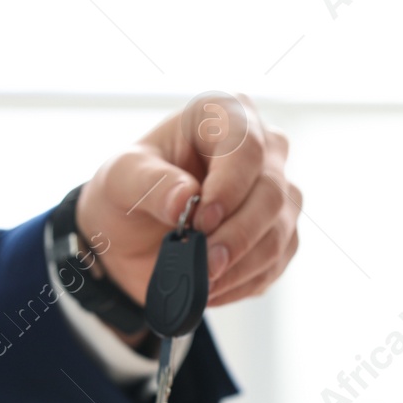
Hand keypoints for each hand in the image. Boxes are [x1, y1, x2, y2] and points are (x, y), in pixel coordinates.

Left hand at [75, 93, 301, 312]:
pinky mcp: (280, 232)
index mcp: (224, 116)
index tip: (202, 222)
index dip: (230, 187)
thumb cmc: (127, 191)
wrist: (131, 234)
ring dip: (240, 264)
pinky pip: (277, 261)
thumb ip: (150, 183)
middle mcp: (262, 148)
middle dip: (237, 235)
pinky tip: (212, 286)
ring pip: (279, 231)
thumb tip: (186, 199)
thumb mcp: (121, 179)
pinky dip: (244, 280)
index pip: (247, 147)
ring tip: (202, 279)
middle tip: (204, 263)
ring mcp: (277, 191)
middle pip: (272, 193)